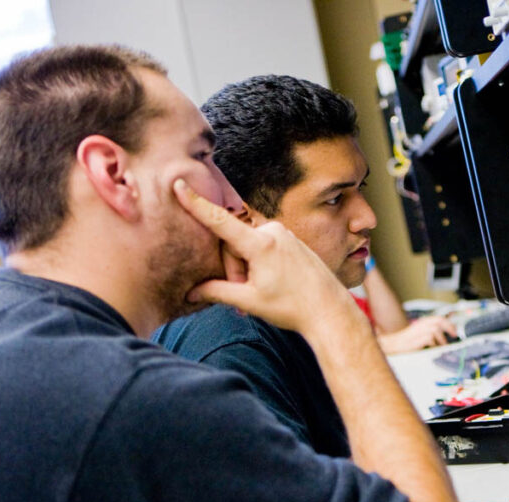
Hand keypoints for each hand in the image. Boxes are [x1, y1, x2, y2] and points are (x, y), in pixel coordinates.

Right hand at [173, 179, 355, 335]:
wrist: (329, 310)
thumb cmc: (292, 307)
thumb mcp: (249, 301)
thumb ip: (217, 292)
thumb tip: (191, 294)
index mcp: (261, 244)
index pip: (219, 220)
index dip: (196, 204)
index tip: (179, 184)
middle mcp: (273, 231)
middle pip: (233, 244)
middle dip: (232, 269)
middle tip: (243, 295)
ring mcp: (284, 234)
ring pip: (248, 247)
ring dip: (245, 269)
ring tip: (258, 294)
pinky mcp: (291, 240)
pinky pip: (263, 247)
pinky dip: (258, 265)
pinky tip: (269, 284)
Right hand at [377, 315, 457, 353]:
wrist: (395, 344)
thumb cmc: (408, 340)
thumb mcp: (421, 333)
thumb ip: (431, 331)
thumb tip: (444, 333)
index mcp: (423, 321)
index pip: (439, 318)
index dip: (449, 323)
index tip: (454, 330)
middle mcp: (422, 324)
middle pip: (439, 321)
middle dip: (449, 327)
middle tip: (454, 334)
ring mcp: (420, 330)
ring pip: (436, 329)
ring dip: (441, 338)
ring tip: (442, 344)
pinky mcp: (418, 338)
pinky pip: (430, 338)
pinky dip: (433, 343)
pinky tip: (432, 347)